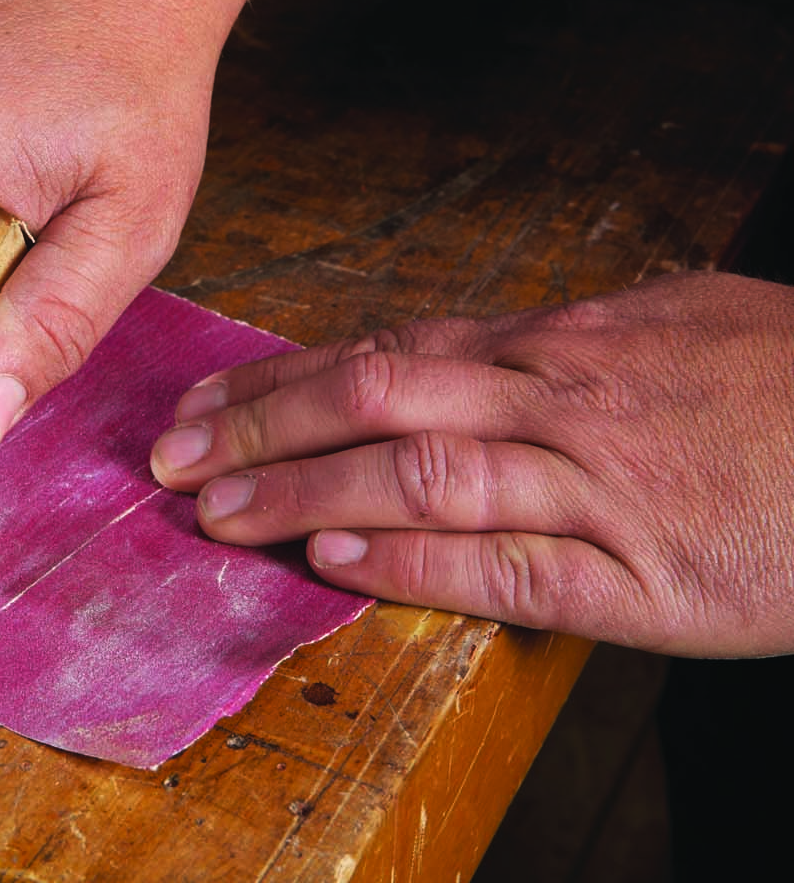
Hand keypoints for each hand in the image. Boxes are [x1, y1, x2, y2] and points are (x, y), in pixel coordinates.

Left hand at [150, 272, 793, 656]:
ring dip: (304, 492)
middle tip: (170, 454)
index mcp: (564, 342)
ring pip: (418, 472)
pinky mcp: (636, 574)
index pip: (391, 347)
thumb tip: (475, 345)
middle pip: (379, 393)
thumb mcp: (678, 328)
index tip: (210, 400)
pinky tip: (331, 564)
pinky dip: (407, 561)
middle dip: (263, 424)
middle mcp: (559, 398)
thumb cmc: (792, 389)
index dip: (287, 377)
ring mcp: (593, 483)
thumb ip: (568, 344)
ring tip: (215, 511)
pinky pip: (501, 562)